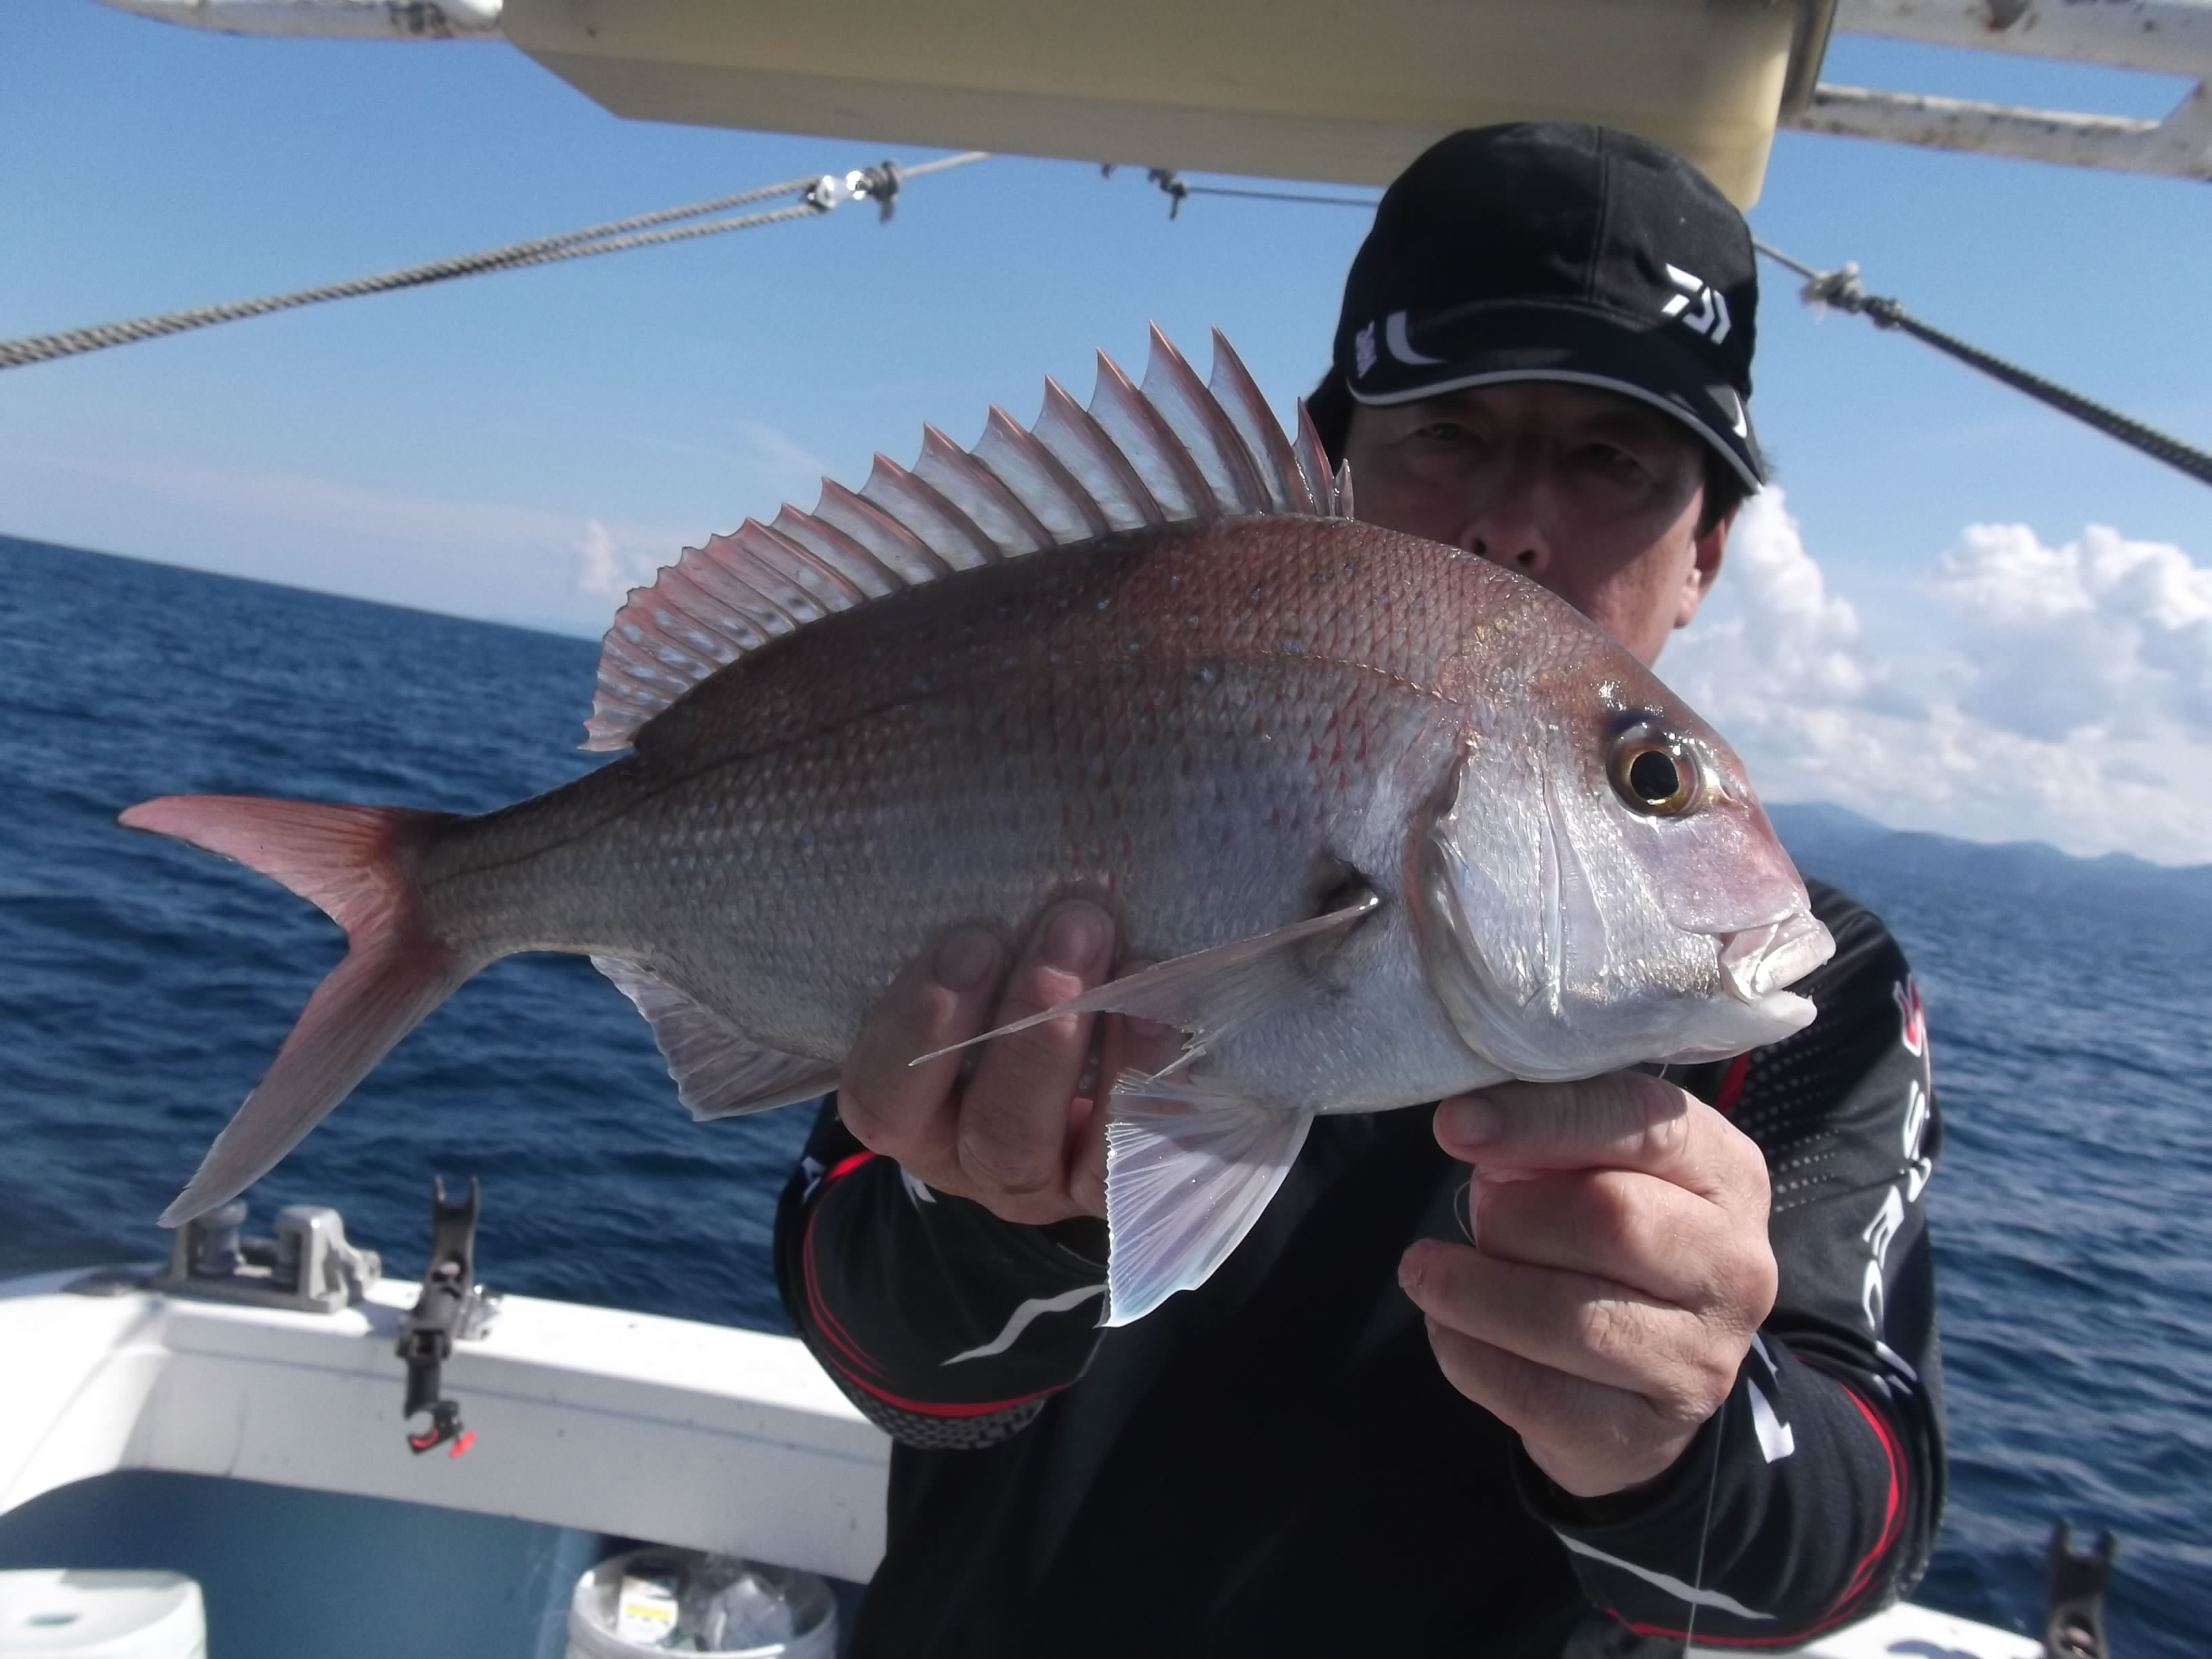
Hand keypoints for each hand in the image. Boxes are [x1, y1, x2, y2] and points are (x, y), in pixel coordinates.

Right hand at [838, 900, 1174, 1226]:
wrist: (1107, 1061)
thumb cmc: (1011, 989)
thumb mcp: (980, 966)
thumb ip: (971, 931)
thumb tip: (951, 820)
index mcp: (917, 1110)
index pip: (883, 1098)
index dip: (919, 1028)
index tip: (971, 941)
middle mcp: (977, 1159)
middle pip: (990, 1128)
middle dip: (1029, 1025)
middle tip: (1072, 927)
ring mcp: (1058, 1184)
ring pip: (1070, 1149)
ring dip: (1098, 1053)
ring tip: (1128, 966)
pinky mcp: (1131, 1184)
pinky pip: (1143, 1157)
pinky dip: (1155, 1082)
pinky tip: (1168, 1013)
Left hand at [1396, 1072, 1777, 1497]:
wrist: (1641, 1375)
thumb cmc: (1603, 1238)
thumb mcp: (1590, 1164)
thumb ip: (1550, 1132)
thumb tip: (1473, 1126)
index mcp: (1726, 1173)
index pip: (1643, 1123)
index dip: (1543, 1119)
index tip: (1454, 1123)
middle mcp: (1735, 1266)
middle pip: (1610, 1219)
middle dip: (1512, 1214)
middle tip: (1475, 1216)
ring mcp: (1703, 1359)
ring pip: (1570, 1319)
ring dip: (1472, 1291)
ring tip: (1428, 1273)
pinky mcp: (1648, 1435)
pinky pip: (1538, 1395)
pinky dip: (1470, 1356)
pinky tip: (1448, 1328)